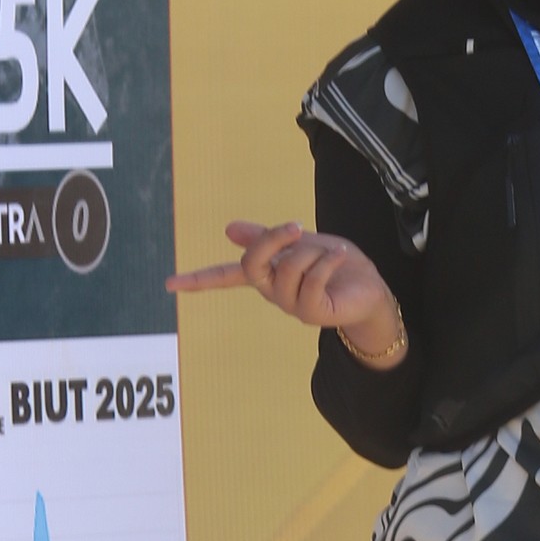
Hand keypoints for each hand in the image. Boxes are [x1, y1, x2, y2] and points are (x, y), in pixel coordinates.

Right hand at [166, 223, 407, 363]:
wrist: (370, 289)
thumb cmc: (336, 266)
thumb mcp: (300, 243)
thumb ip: (267, 238)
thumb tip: (228, 229)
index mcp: (266, 275)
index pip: (226, 276)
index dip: (198, 279)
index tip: (169, 284)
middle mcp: (273, 293)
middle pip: (252, 264)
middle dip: (273, 239)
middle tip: (296, 227)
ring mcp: (291, 306)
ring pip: (289, 267)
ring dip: (314, 252)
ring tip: (333, 255)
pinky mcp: (313, 313)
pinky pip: (312, 279)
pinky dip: (328, 261)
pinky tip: (340, 256)